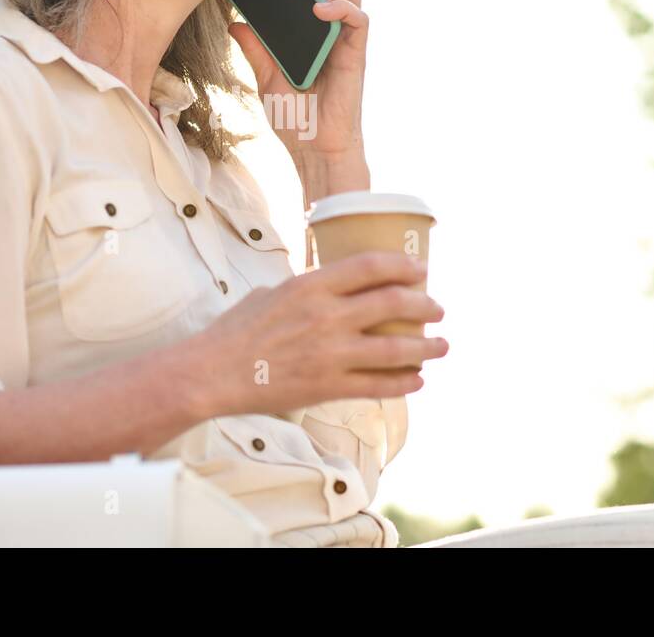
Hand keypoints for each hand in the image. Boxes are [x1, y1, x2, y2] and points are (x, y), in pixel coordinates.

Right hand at [191, 251, 446, 417]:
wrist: (212, 374)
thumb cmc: (236, 331)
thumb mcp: (270, 293)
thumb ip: (306, 289)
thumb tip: (330, 288)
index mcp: (310, 286)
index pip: (371, 267)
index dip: (403, 266)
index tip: (421, 271)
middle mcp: (327, 317)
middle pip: (393, 304)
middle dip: (425, 305)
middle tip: (437, 308)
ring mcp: (330, 354)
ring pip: (396, 349)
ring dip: (427, 347)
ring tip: (441, 346)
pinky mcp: (328, 387)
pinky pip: (378, 386)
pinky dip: (404, 382)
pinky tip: (416, 379)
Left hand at [226, 0, 368, 162]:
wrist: (314, 149)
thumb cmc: (294, 117)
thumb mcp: (266, 77)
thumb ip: (255, 49)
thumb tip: (234, 22)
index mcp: (306, 32)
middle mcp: (328, 31)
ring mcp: (343, 40)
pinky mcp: (356, 53)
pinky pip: (357, 19)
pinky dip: (340, 8)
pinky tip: (319, 10)